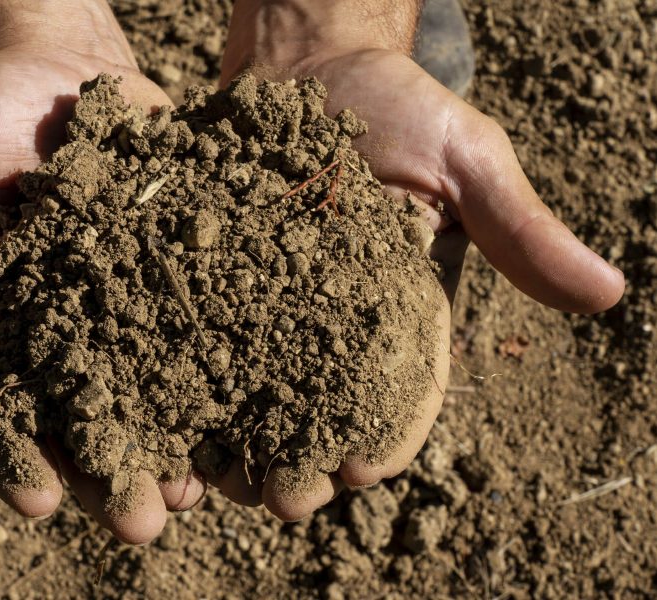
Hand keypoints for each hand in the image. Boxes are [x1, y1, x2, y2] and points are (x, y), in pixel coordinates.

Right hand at [0, 5, 204, 543]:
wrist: (64, 73)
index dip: (13, 454)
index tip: (36, 501)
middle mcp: (67, 328)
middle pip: (85, 416)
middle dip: (112, 472)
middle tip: (142, 524)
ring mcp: (130, 306)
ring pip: (152, 390)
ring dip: (176, 445)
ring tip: (201, 492)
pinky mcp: (184, 274)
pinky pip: (207, 328)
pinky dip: (226, 372)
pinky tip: (251, 412)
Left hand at [218, 1, 624, 520]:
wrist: (310, 65)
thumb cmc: (399, 108)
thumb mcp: (467, 160)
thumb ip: (518, 229)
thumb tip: (610, 293)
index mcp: (403, 309)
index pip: (405, 389)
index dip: (386, 436)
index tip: (359, 471)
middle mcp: (335, 321)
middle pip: (322, 409)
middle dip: (304, 459)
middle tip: (283, 497)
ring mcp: (272, 305)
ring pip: (258, 392)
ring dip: (240, 444)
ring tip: (217, 481)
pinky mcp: (218, 280)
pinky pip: (203, 340)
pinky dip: (188, 381)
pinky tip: (169, 418)